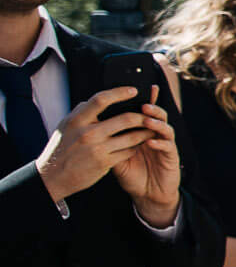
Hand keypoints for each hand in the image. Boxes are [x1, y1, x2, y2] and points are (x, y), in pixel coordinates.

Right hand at [34, 89, 157, 205]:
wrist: (53, 176)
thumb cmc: (61, 148)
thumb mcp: (66, 126)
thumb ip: (82, 112)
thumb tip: (100, 100)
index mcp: (77, 120)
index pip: (101, 100)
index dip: (120, 92)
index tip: (133, 90)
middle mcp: (88, 133)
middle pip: (126, 119)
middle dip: (143, 116)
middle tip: (151, 114)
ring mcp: (97, 149)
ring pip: (132, 136)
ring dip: (145, 132)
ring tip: (151, 129)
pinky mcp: (104, 163)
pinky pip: (128, 151)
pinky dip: (136, 147)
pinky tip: (138, 144)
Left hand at [110, 100, 181, 224]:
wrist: (147, 195)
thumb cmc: (132, 175)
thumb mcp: (116, 157)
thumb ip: (111, 142)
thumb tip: (95, 127)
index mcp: (142, 132)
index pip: (143, 113)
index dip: (144, 100)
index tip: (138, 89)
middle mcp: (155, 135)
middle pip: (158, 116)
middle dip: (152, 108)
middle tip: (143, 105)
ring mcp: (164, 145)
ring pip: (165, 128)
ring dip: (157, 123)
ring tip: (147, 120)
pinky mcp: (171, 157)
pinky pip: (168, 146)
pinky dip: (160, 143)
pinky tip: (150, 142)